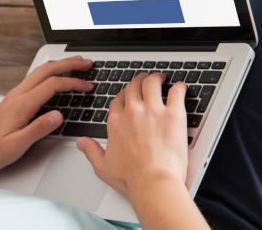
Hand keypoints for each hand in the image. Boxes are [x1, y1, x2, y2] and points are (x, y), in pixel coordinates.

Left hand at [0, 56, 93, 170]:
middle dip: (68, 64)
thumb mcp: (17, 144)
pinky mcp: (13, 100)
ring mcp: (14, 95)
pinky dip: (49, 74)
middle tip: (86, 63)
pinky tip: (54, 77)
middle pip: (46, 70)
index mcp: (21, 104)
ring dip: (59, 66)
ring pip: (39, 72)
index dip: (73, 83)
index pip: (52, 85)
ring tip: (75, 64)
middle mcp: (17, 95)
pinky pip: (34, 79)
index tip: (88, 86)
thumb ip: (38, 129)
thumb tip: (58, 116)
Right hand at [77, 73, 188, 196]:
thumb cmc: (132, 178)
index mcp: (116, 122)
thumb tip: (81, 143)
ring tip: (161, 78)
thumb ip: (91, 151)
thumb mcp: (103, 166)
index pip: (118, 99)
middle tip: (146, 81)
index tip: (130, 96)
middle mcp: (132, 112)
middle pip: (134, 86)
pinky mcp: (173, 114)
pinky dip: (179, 88)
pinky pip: (176, 92)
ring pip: (152, 83)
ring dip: (157, 78)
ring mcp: (153, 111)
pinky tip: (180, 88)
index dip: (124, 95)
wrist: (153, 184)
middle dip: (139, 81)